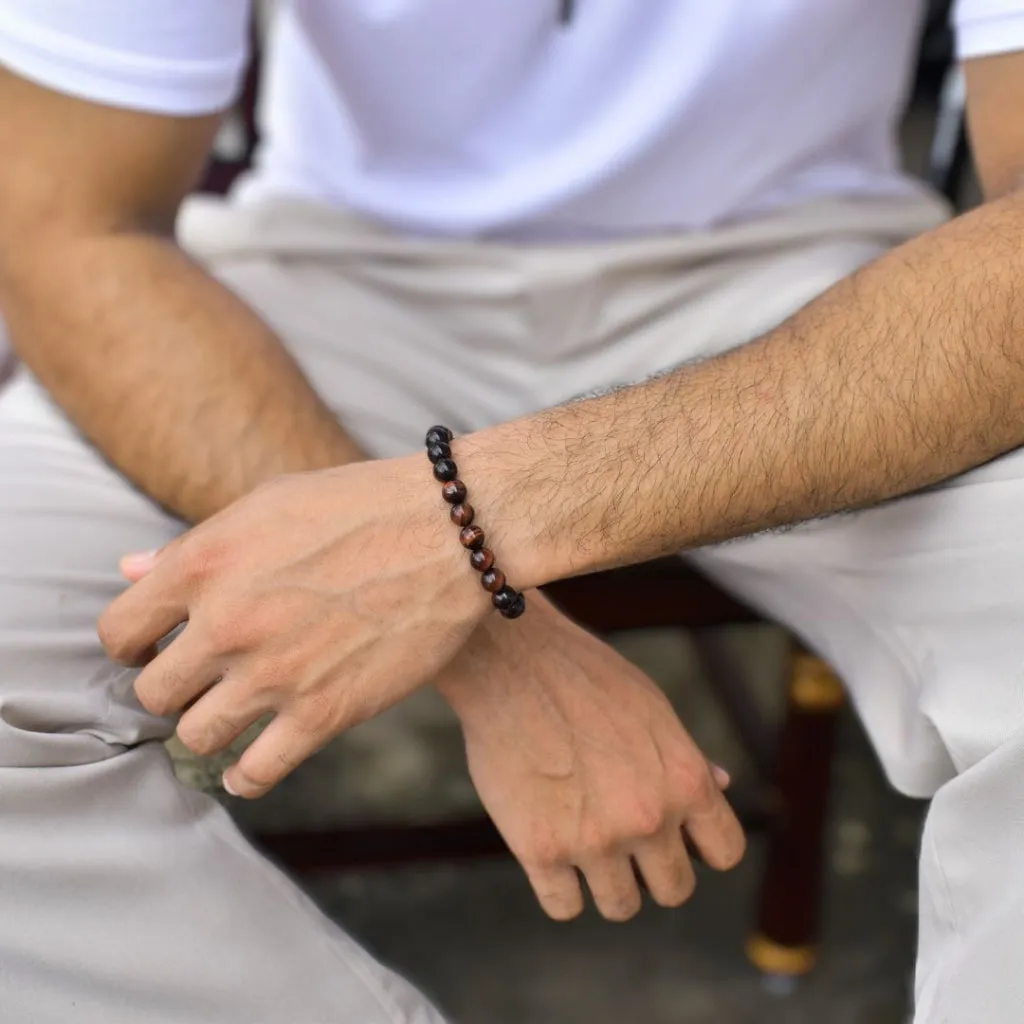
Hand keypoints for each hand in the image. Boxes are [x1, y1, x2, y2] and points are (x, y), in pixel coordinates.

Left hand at [98, 459, 490, 797]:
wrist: (449, 533)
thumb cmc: (360, 506)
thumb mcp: (268, 504)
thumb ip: (195, 546)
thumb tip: (131, 571)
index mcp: (204, 563)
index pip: (118, 632)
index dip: (131, 646)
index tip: (155, 649)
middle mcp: (227, 623)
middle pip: (153, 693)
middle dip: (173, 687)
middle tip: (203, 679)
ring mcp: (274, 673)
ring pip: (195, 736)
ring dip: (209, 727)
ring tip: (232, 712)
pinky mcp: (324, 713)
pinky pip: (255, 773)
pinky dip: (246, 775)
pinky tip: (253, 761)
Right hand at [436, 594, 744, 921]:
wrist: (511, 663)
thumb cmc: (584, 678)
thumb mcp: (652, 708)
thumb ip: (686, 757)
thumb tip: (721, 785)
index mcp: (685, 780)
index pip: (725, 852)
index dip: (701, 846)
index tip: (677, 836)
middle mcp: (648, 818)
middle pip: (674, 890)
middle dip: (653, 870)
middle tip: (623, 838)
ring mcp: (594, 839)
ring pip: (621, 906)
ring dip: (607, 882)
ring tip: (583, 841)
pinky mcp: (540, 850)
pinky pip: (564, 907)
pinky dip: (559, 887)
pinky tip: (550, 849)